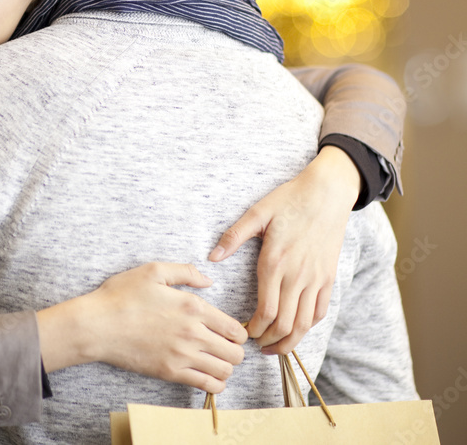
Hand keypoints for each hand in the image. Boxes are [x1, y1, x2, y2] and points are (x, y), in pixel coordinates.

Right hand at [38, 262, 246, 393]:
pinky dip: (214, 384)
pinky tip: (206, 375)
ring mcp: (182, 355)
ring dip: (225, 367)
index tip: (229, 332)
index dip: (238, 332)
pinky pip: (207, 386)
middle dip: (234, 351)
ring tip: (214, 361)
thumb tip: (209, 280)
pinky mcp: (170, 372)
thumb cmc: (120, 295)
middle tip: (223, 347)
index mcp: (192, 306)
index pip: (235, 329)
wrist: (96, 325)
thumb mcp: (152, 270)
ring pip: (225, 371)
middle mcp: (193, 333)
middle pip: (236, 353)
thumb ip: (185, 272)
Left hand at [208, 146, 360, 353]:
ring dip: (289, 341)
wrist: (327, 193)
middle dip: (269, 342)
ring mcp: (316, 279)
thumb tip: (211, 257)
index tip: (243, 334)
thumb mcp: (257, 213)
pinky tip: (295, 329)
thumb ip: (233, 237)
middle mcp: (297, 276)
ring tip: (274, 347)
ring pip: (304, 324)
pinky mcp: (329, 278)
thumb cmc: (289, 200)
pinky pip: (320, 311)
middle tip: (255, 345)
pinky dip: (307, 326)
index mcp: (275, 262)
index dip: (254, 329)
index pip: (265, 311)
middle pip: (285, 324)